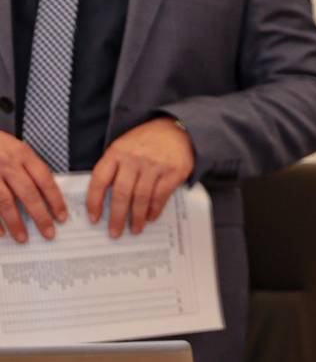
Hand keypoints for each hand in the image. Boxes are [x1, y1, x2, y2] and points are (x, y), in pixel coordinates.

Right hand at [0, 130, 66, 241]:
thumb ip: (28, 167)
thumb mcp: (14, 147)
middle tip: (49, 233)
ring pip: (5, 201)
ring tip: (23, 238)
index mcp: (21, 153)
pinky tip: (0, 232)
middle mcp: (6, 162)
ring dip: (15, 222)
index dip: (55, 200)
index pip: (45, 180)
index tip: (61, 217)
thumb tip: (47, 195)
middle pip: (28, 193)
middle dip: (40, 216)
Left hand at [88, 117, 194, 238]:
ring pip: (141, 198)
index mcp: (116, 153)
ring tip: (134, 229)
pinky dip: (154, 209)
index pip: (99, 179)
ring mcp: (154, 166)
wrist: (175, 129)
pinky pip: (161, 196)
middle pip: (121, 193)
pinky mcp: (172, 172)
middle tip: (114, 232)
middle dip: (116, 216)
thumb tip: (103, 197)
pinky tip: (150, 217)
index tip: (94, 218)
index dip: (94, 201)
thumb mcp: (123, 147)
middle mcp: (134, 159)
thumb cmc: (145, 141)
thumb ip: (114, 167)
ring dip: (137, 217)